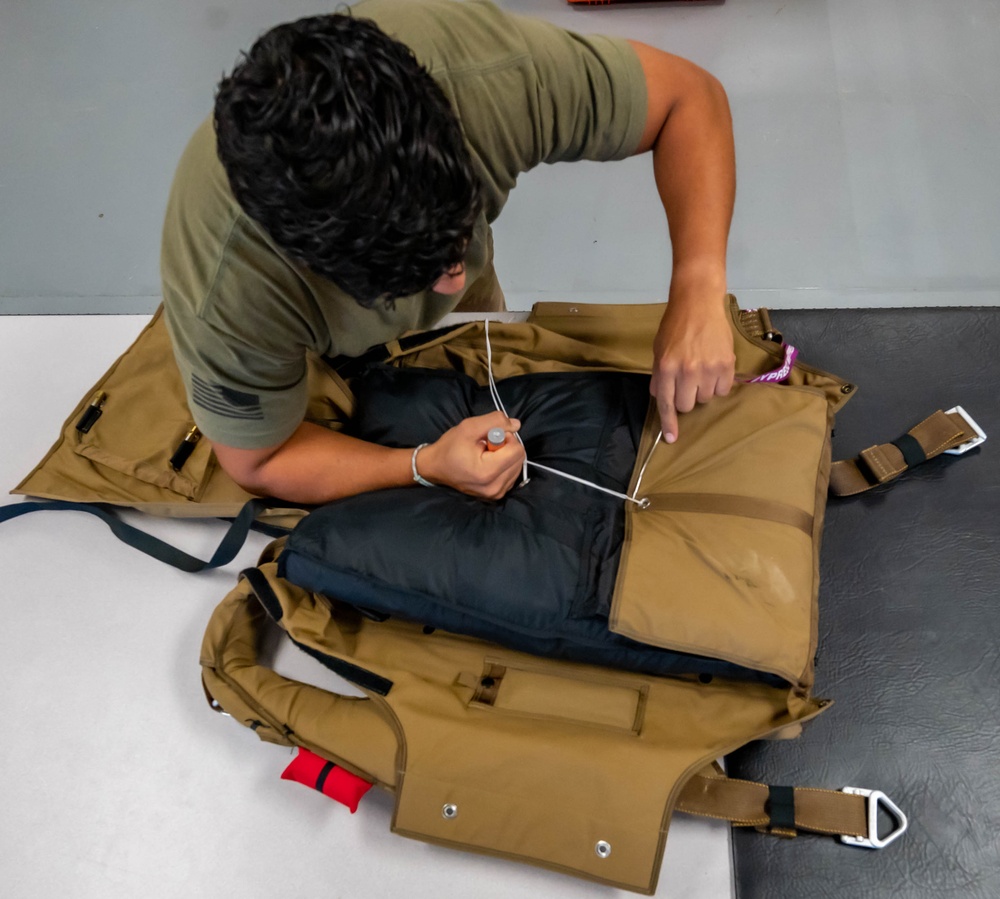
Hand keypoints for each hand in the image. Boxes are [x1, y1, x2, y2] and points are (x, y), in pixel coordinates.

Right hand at [416, 411, 524, 499]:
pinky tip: (488, 463)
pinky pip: (512, 474)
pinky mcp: (496, 495)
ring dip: (505, 456)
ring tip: (485, 455)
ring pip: (517, 466)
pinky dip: (504, 465)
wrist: (435, 467)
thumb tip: (516, 425)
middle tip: (486, 446)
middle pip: (519, 458)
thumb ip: (495, 421)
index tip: (489, 437)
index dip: (506, 438)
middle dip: (506, 447)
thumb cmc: (450, 447)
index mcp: (488, 472)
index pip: (517, 450)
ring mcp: (496, 494)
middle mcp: (495, 487)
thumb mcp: (469, 427)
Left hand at [650, 292, 735, 442]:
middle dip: (686, 397)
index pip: (666, 404)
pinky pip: (723, 389)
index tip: (672, 439)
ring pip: (706, 398)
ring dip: (703, 389)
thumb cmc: (675, 326)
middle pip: (687, 405)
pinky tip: (714, 368)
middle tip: (688, 381)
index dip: (669, 424)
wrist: (698, 303)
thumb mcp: (658, 351)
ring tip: (702, 368)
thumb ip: (659, 376)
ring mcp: (708, 368)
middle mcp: (687, 371)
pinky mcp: (726, 364)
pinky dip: (719, 383)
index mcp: (666, 368)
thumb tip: (661, 398)